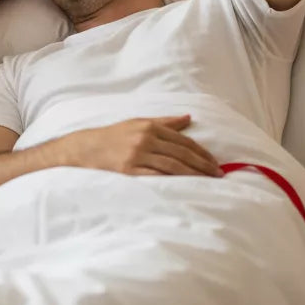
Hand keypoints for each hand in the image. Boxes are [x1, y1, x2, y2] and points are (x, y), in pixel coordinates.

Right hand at [62, 115, 222, 177]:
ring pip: (172, 165)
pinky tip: (185, 185)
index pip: (183, 141)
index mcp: (150, 127)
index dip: (201, 152)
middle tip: (218, 174)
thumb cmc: (114, 135)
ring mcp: (137, 155)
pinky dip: (173, 180)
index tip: (214, 162)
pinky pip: (156, 176)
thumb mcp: (139, 123)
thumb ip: (165, 122)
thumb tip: (188, 118)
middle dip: (202, 164)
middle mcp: (145, 139)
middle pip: (181, 153)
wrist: (87, 147)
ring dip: (193, 174)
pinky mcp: (129, 170)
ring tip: (207, 181)